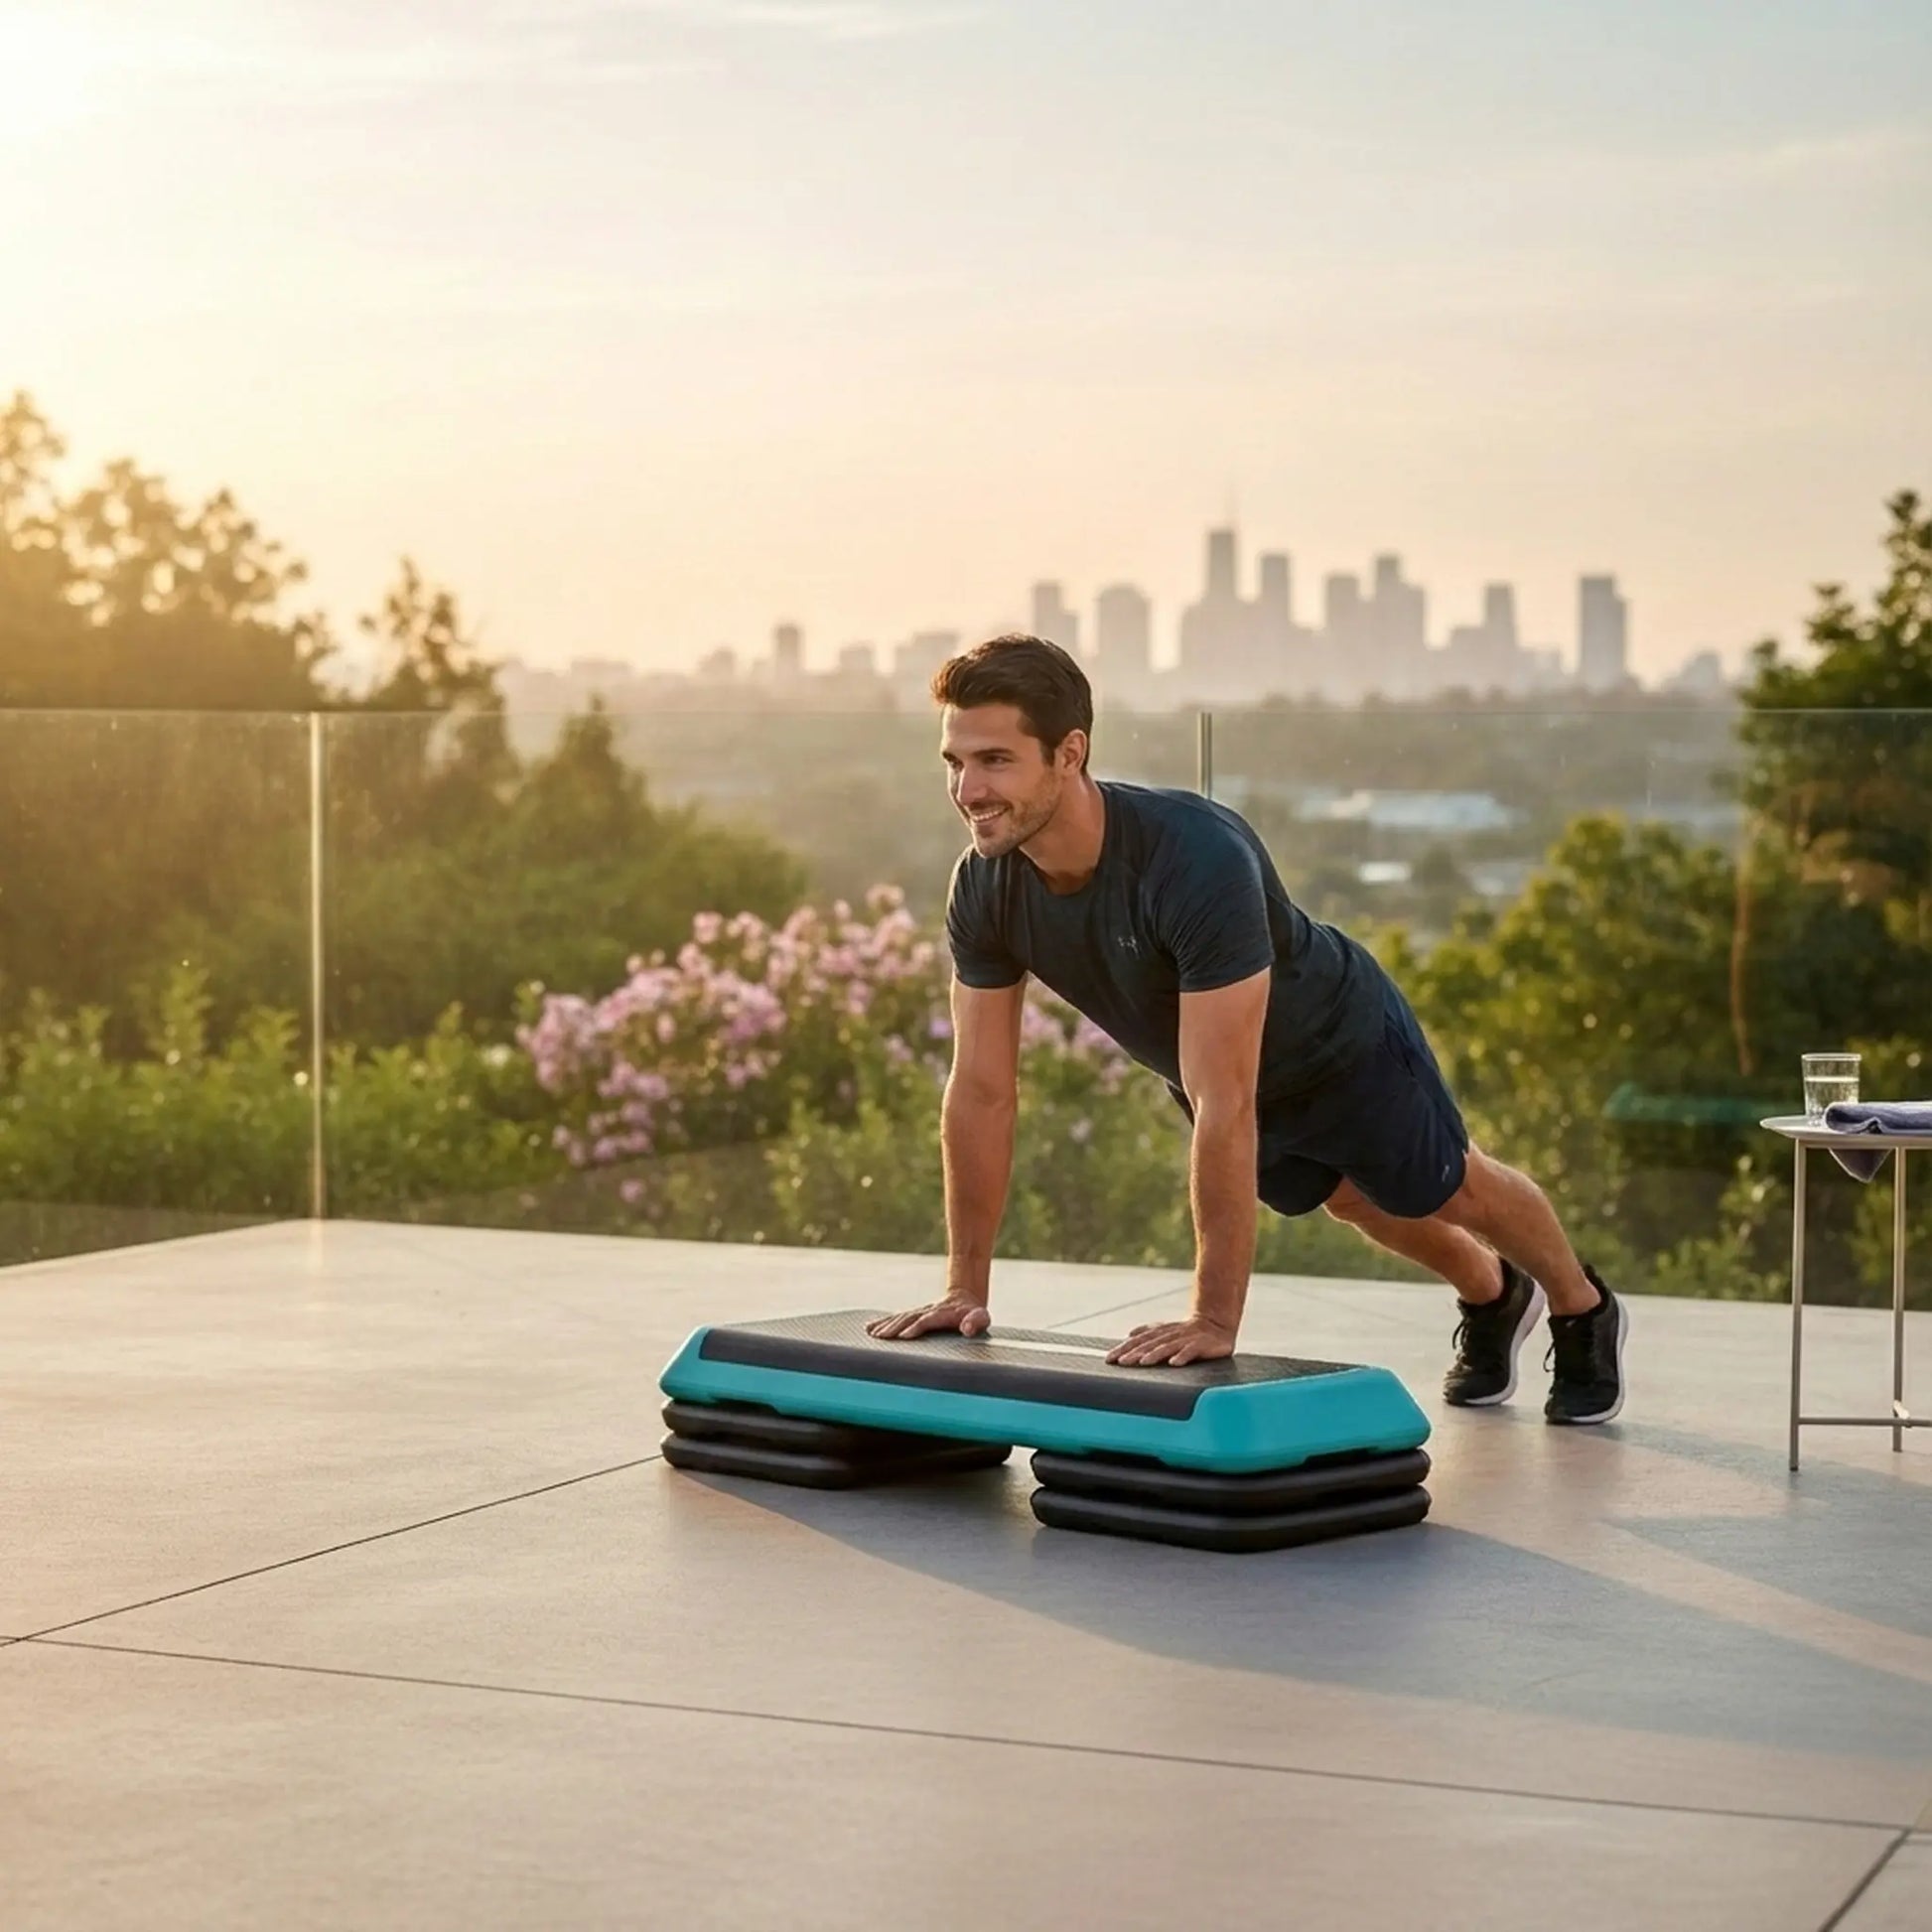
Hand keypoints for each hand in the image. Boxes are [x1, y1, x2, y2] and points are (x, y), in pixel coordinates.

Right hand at [866, 1298, 991, 1341]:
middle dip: (894, 1327)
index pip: (927, 1320)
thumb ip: (975, 1322)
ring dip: (886, 1325)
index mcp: (943, 1314)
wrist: (966, 1298)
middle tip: (880, 1337)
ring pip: (900, 1317)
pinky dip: (883, 1322)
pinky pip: (897, 1317)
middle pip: (908, 1318)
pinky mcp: (915, 1315)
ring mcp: (920, 1312)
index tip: (904, 1336)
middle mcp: (928, 1311)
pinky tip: (869, 1328)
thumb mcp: (981, 1318)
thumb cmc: (975, 1314)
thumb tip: (968, 1329)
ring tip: (872, 1334)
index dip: (916, 1327)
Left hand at [1105, 1315, 1235, 1367]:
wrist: (1216, 1323)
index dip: (1124, 1349)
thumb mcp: (1166, 1330)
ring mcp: (1186, 1339)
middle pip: (1150, 1344)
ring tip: (1143, 1362)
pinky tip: (1175, 1363)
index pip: (1139, 1341)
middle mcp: (1170, 1335)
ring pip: (1168, 1347)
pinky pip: (1191, 1351)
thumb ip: (1148, 1333)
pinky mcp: (1201, 1345)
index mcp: (1161, 1332)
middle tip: (1121, 1362)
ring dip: (1155, 1354)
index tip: (1110, 1359)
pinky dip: (1183, 1356)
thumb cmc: (1188, 1331)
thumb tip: (1129, 1335)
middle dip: (1135, 1353)